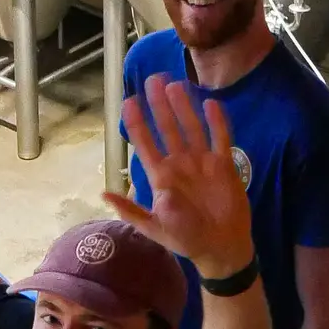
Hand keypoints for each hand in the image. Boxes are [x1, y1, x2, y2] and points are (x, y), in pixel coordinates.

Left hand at [106, 74, 253, 278]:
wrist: (219, 249)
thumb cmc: (184, 239)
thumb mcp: (153, 228)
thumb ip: (130, 211)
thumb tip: (104, 193)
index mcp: (161, 177)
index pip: (145, 144)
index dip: (136, 123)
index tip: (128, 102)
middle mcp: (180, 164)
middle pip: (167, 128)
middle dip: (158, 105)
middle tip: (152, 79)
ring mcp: (202, 163)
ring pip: (191, 128)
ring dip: (184, 107)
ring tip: (175, 84)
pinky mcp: (224, 166)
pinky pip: (221, 139)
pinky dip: (217, 122)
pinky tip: (211, 104)